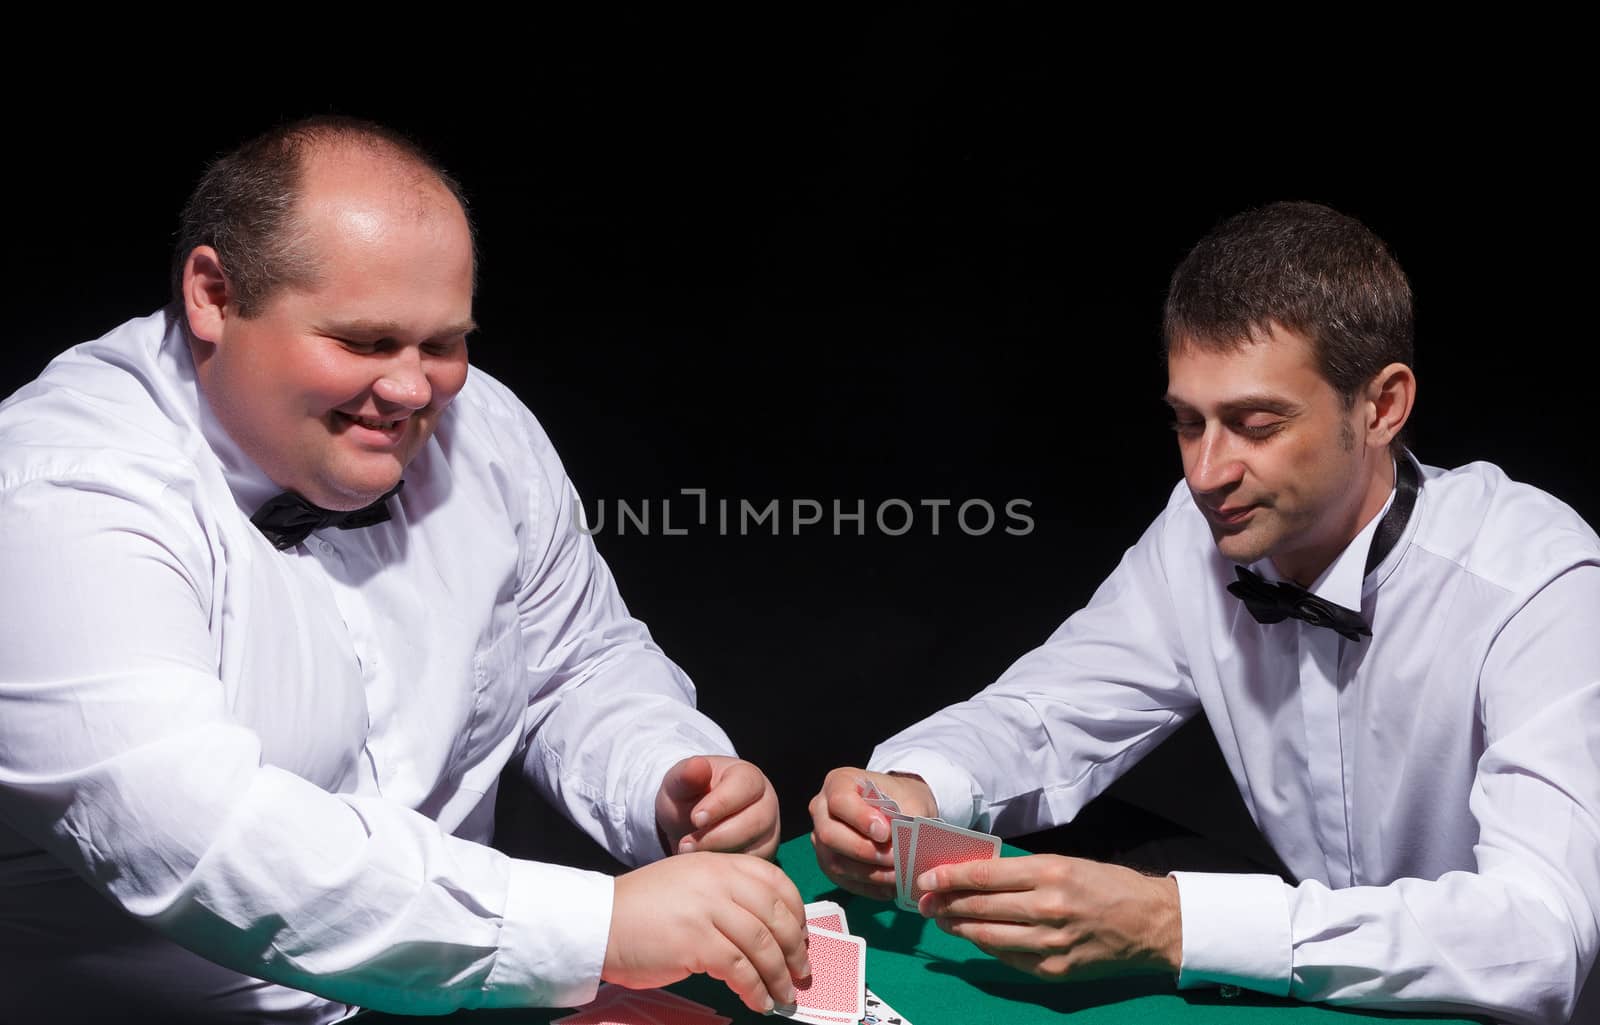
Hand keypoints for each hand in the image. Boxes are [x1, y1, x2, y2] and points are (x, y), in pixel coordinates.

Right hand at [605, 851, 810, 1013]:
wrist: (599, 921)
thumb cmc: (643, 909)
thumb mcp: (688, 883)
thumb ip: (725, 894)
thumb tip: (768, 930)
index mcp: (719, 864)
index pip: (775, 881)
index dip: (797, 912)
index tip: (803, 936)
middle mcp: (718, 881)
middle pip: (776, 915)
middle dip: (796, 949)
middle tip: (803, 972)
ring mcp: (707, 910)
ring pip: (762, 945)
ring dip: (780, 976)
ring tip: (785, 995)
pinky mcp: (696, 942)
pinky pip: (740, 970)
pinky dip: (756, 990)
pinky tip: (760, 1003)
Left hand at [656, 755, 780, 858]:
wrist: (690, 822)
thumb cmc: (688, 796)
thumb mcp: (678, 783)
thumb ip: (686, 775)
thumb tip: (697, 766)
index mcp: (749, 777)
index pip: (745, 786)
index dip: (721, 804)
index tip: (695, 819)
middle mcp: (766, 802)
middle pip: (755, 821)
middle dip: (718, 836)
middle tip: (686, 845)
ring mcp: (769, 831)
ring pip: (756, 848)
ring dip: (720, 855)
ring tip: (690, 855)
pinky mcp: (765, 855)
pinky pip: (752, 868)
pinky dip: (728, 869)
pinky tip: (705, 865)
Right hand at [807, 766, 937, 900]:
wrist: (902, 810)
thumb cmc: (903, 800)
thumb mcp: (911, 800)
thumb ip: (906, 817)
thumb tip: (901, 843)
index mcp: (839, 782)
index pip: (839, 800)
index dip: (860, 818)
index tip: (886, 833)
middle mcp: (822, 809)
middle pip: (829, 834)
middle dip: (864, 850)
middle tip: (895, 858)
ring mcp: (821, 838)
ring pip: (834, 861)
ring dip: (868, 873)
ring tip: (898, 876)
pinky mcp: (828, 862)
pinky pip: (841, 880)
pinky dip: (868, 887)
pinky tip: (890, 887)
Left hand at [916, 853, 1181, 980]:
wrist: (1152, 923)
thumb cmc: (1107, 885)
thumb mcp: (1065, 863)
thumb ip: (1022, 872)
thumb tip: (976, 877)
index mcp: (1050, 872)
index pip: (984, 875)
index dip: (949, 878)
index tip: (926, 878)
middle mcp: (1048, 907)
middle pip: (980, 907)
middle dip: (945, 903)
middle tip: (923, 901)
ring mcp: (1051, 943)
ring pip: (988, 936)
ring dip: (958, 927)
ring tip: (941, 919)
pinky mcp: (1055, 970)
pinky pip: (1008, 958)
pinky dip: (987, 947)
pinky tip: (974, 937)